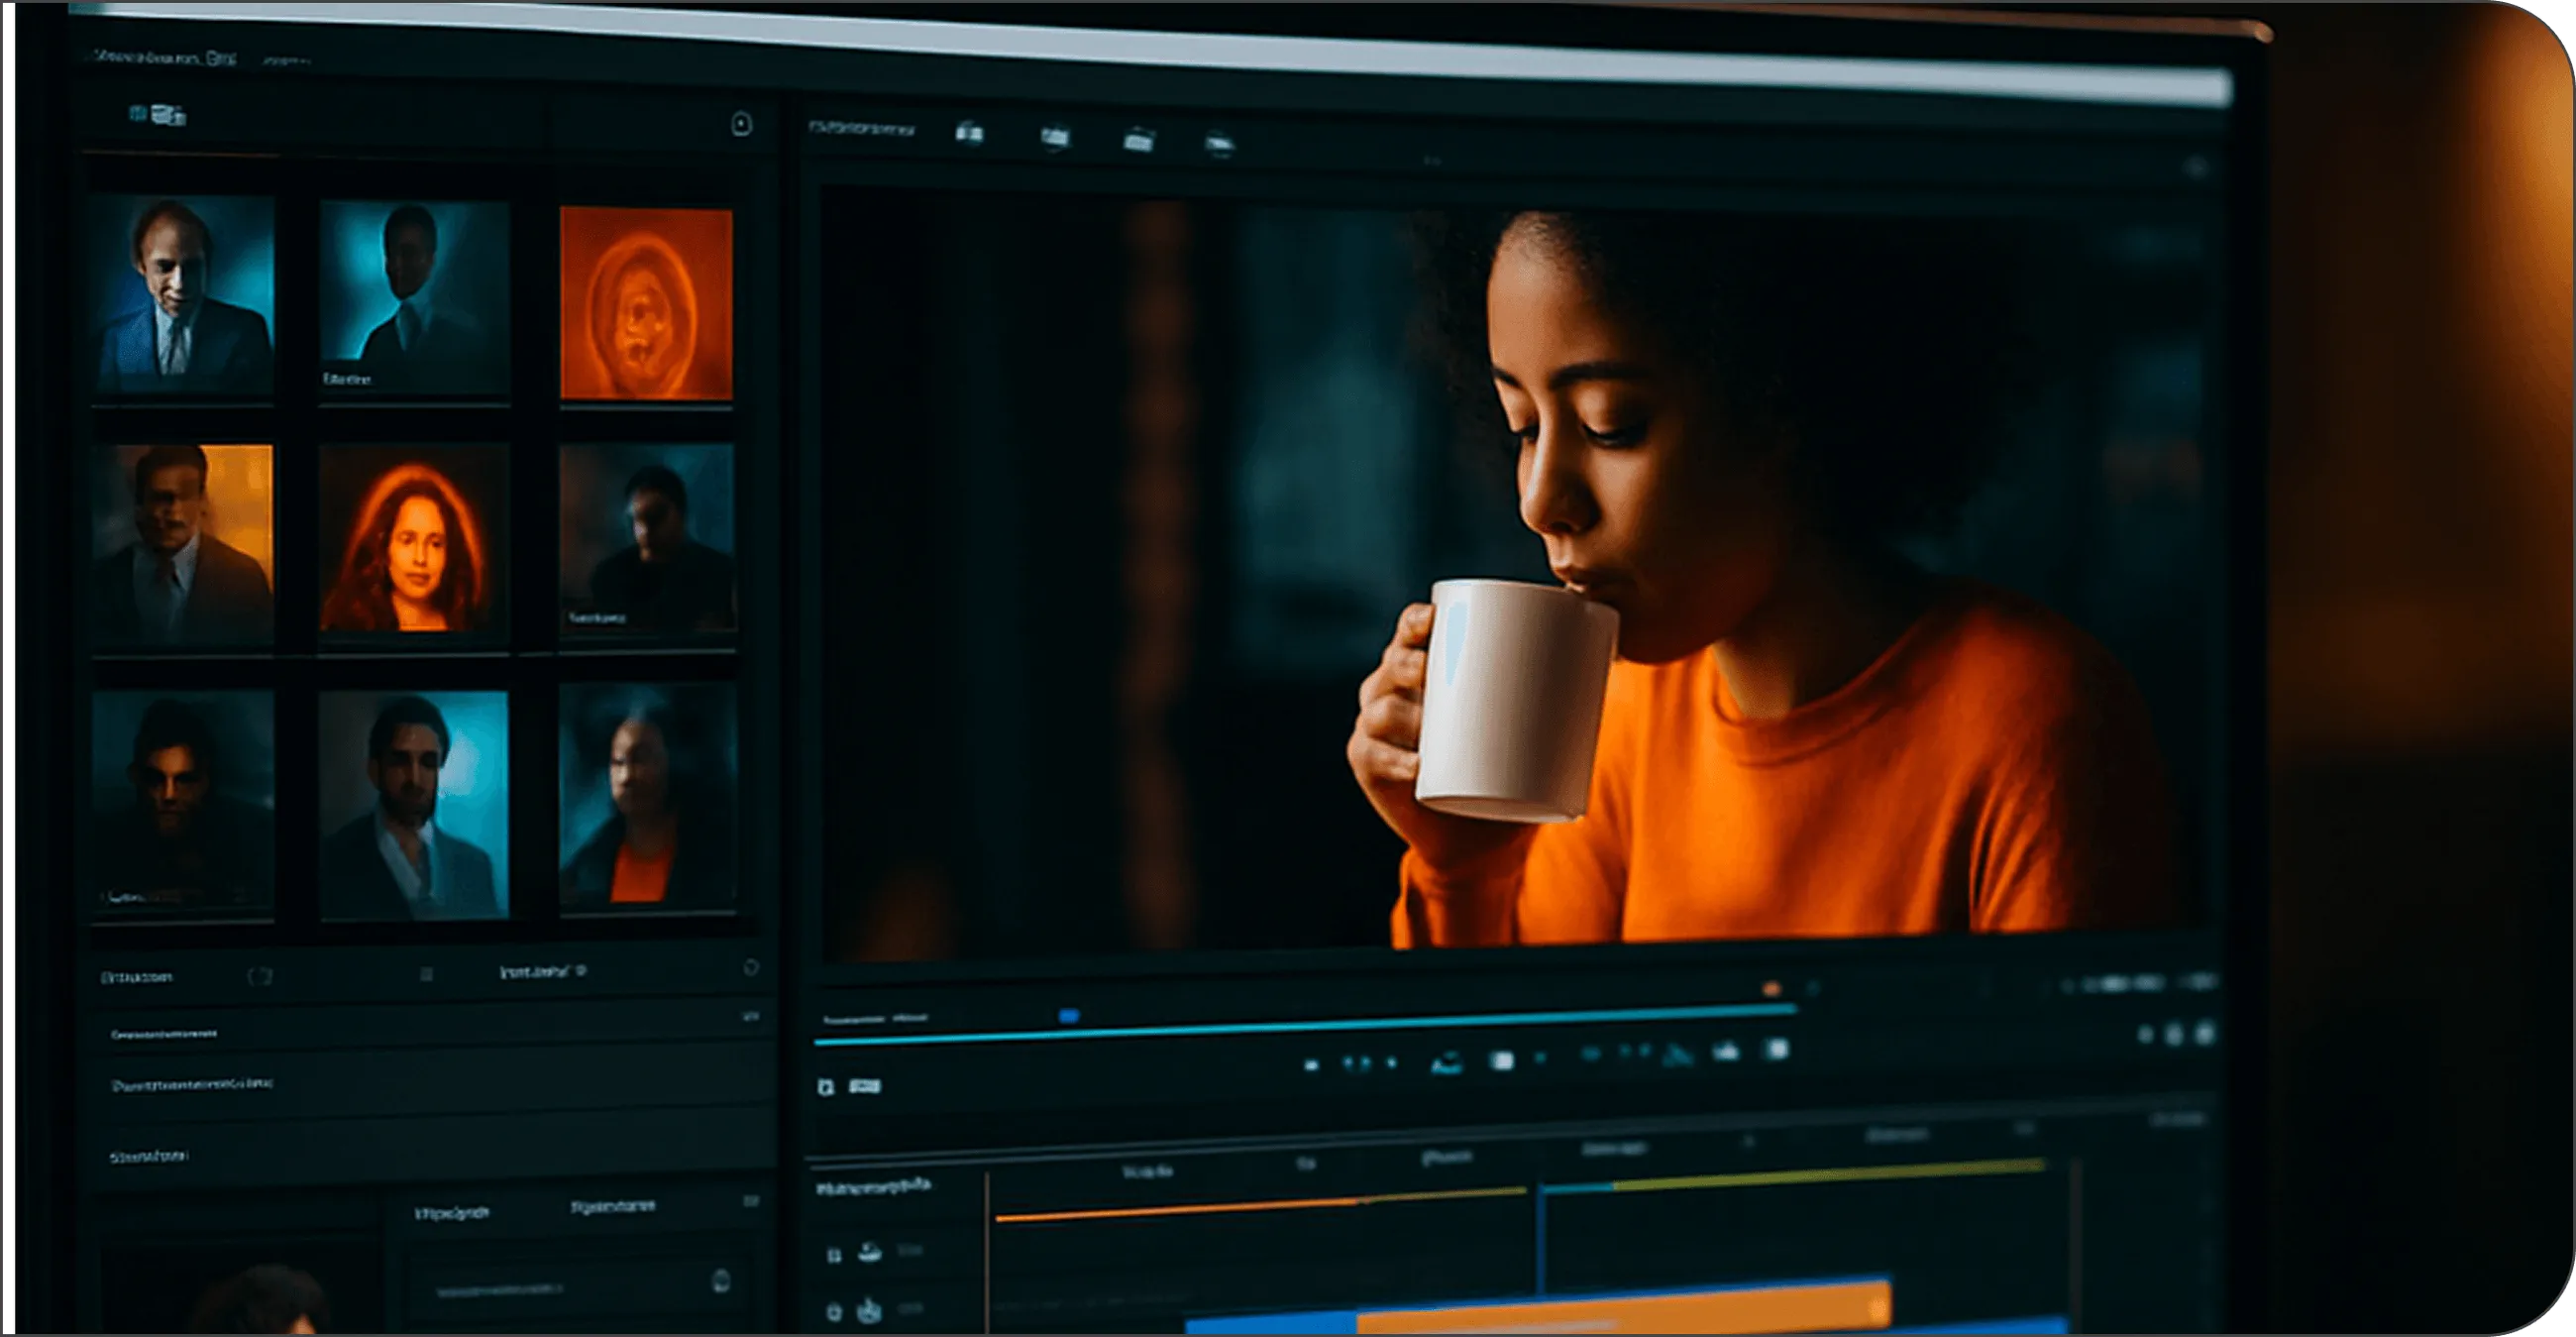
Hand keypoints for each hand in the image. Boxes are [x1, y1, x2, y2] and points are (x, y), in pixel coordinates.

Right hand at [1347, 602, 1531, 874]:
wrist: (1483, 836)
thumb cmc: (1507, 765)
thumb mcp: (1526, 720)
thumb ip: (1554, 686)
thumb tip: (1608, 650)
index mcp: (1421, 668)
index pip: (1410, 632)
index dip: (1416, 621)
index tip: (1435, 617)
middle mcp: (1389, 692)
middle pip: (1391, 666)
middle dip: (1406, 664)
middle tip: (1432, 672)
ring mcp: (1376, 732)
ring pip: (1380, 712)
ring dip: (1402, 716)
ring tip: (1429, 728)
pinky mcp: (1372, 770)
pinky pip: (1374, 760)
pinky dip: (1394, 764)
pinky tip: (1415, 766)